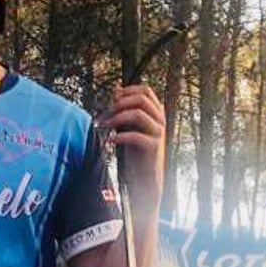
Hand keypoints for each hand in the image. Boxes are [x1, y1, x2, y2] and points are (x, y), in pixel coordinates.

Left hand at [102, 84, 164, 209]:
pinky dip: (119, 137)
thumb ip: (125, 108)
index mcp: (156, 112)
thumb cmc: (136, 151)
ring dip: (117, 118)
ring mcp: (158, 133)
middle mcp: (160, 120)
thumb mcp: (129, 125)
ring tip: (105, 126)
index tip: (113, 99)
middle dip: (120, 103)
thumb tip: (116, 88)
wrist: (145, 178)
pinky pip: (135, 136)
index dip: (128, 90)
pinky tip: (110, 141)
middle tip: (107, 114)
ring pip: (138, 114)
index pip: (146, 90)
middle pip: (142, 98)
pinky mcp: (154, 147)